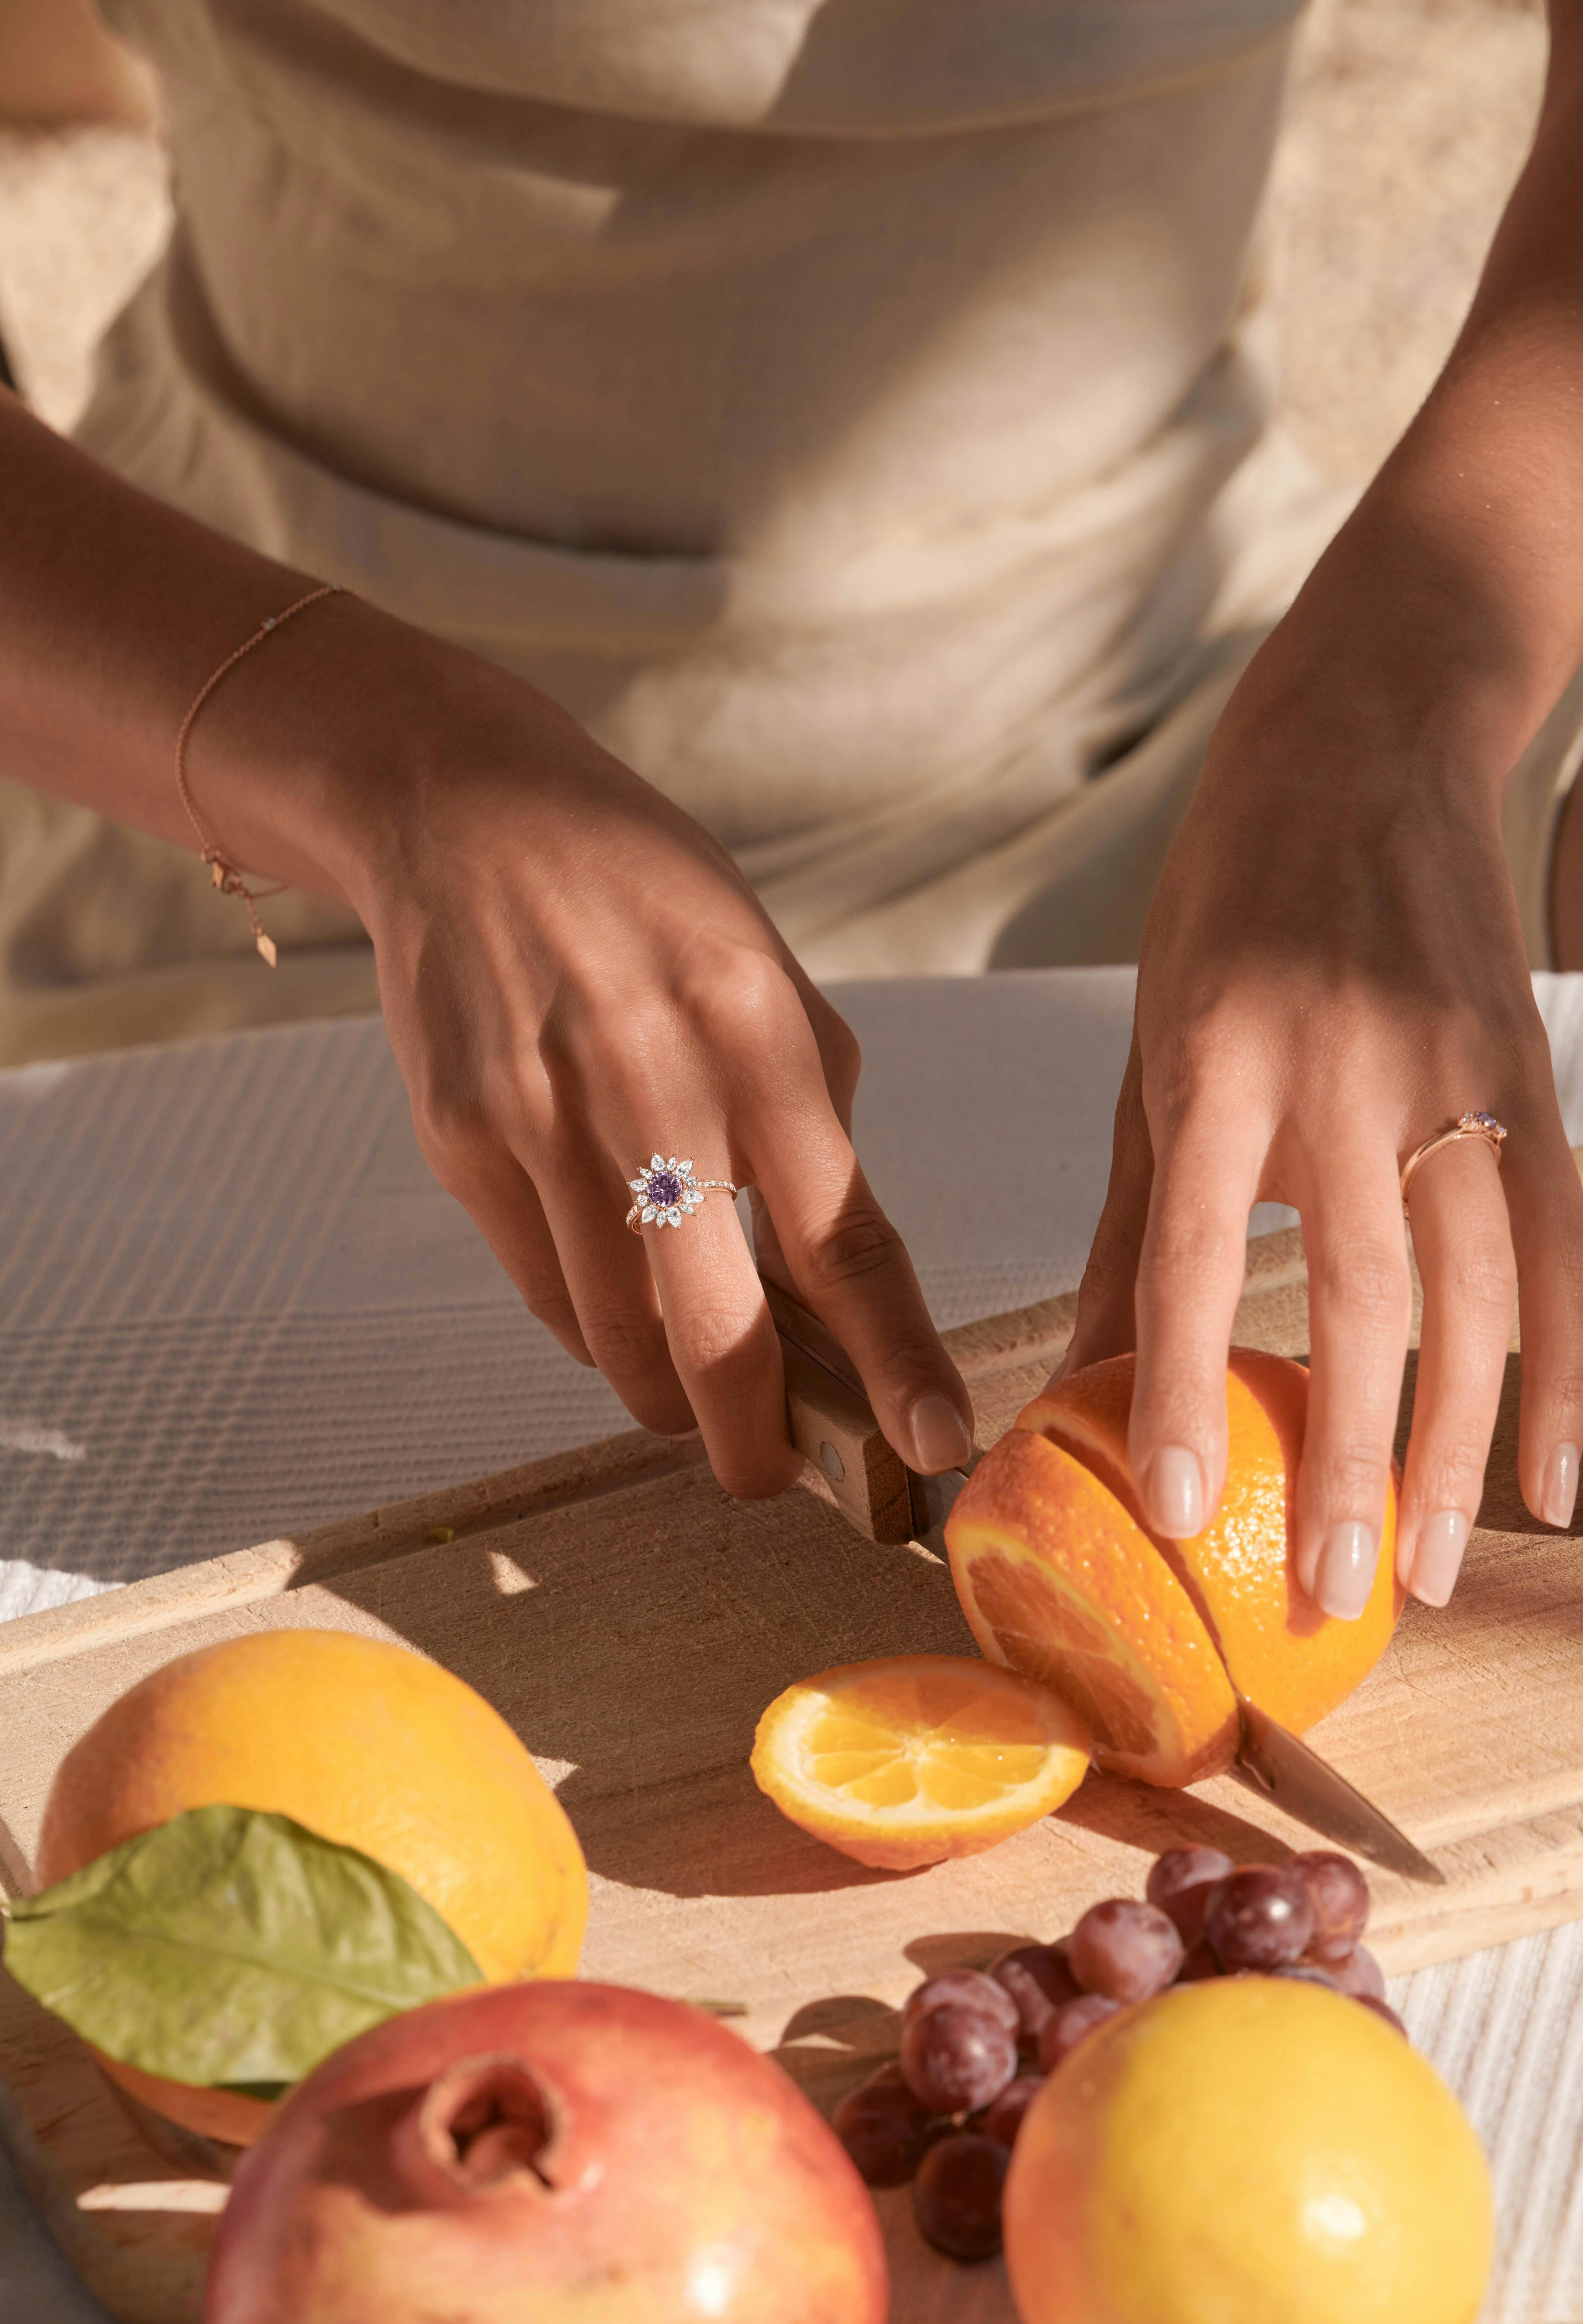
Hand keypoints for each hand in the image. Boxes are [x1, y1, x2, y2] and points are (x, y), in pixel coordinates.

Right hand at [294, 627, 972, 1495]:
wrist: (471, 817)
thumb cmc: (646, 902)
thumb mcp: (766, 980)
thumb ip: (812, 1122)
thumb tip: (834, 1287)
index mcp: (758, 1038)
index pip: (847, 1238)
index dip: (894, 1360)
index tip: (935, 1448)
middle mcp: (651, 1082)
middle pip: (715, 1325)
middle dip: (752, 1438)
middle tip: (771, 1475)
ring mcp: (542, 1117)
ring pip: (614, 1333)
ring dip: (662, 1394)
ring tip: (690, 1395)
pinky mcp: (461, 1138)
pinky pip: (539, 1289)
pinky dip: (588, 1325)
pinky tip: (613, 1300)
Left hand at [1063, 610, 1582, 1613]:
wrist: (1368, 741)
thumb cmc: (1232, 899)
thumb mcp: (1149, 1045)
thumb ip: (1136, 1220)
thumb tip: (1084, 1376)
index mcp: (1220, 1056)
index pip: (1202, 1250)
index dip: (1189, 1387)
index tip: (1179, 1512)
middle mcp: (1345, 1069)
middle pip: (1367, 1297)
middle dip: (1355, 1460)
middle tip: (1337, 1593)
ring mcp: (1456, 1072)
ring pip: (1484, 1294)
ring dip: (1464, 1446)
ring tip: (1429, 1565)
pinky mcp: (1531, 1075)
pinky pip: (1566, 1246)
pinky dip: (1571, 1368)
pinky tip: (1557, 1472)